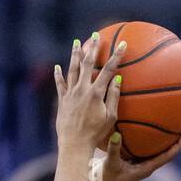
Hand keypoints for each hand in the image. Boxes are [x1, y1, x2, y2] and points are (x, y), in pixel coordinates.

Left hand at [54, 32, 122, 155]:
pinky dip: (58, 75)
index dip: (116, 56)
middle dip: (92, 48)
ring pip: (72, 69)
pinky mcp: (62, 101)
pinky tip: (57, 67)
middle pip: (88, 64)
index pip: (108, 70)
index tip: (123, 44)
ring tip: (77, 42)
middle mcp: (82, 90)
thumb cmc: (96, 135)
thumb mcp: (110, 118)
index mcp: (96, 93)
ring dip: (75, 54)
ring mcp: (70, 94)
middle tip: (96, 35)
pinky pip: (60, 85)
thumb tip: (118, 79)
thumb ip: (114, 97)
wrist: (74, 145)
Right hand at [90, 128, 180, 180]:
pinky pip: (146, 145)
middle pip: (168, 150)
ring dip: (167, 136)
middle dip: (178, 137)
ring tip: (173, 119)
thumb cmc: (104, 179)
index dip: (179, 145)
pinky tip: (148, 121)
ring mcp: (141, 162)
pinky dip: (150, 135)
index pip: (168, 156)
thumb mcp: (109, 164)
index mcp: (146, 169)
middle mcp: (147, 165)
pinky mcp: (134, 159)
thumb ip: (114, 149)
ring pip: (158, 148)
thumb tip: (117, 134)